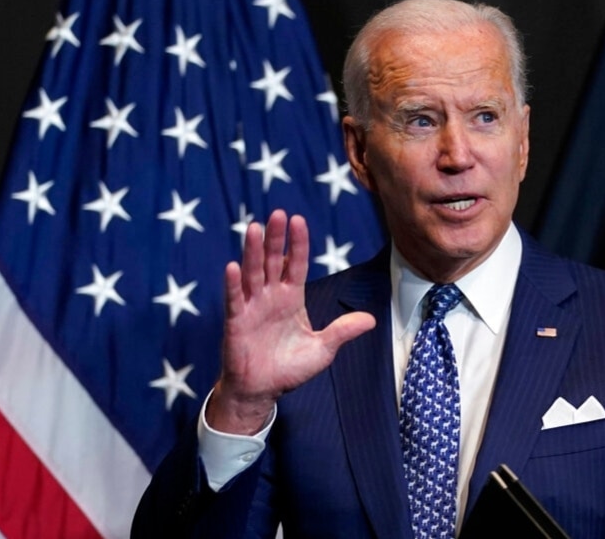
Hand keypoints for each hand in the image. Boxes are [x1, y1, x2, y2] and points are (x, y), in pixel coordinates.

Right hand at [206, 210, 375, 433]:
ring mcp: (252, 307)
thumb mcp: (322, 350)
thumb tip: (371, 320)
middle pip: (273, 261)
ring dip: (253, 252)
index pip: (296, 265)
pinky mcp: (236, 322)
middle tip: (278, 214)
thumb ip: (342, 331)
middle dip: (276, 239)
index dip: (298, 244)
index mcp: (292, 299)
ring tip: (255, 228)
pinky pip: (234, 299)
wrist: (262, 391)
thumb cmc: (289, 369)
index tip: (299, 220)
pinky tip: (233, 266)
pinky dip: (233, 284)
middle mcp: (270, 297)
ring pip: (252, 273)